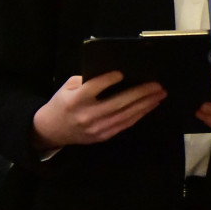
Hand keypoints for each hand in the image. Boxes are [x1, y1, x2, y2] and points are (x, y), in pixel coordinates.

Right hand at [32, 72, 166, 149]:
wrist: (51, 130)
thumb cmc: (62, 102)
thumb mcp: (68, 87)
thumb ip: (87, 80)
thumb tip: (113, 73)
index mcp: (75, 100)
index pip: (93, 88)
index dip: (108, 80)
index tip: (122, 72)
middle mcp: (87, 115)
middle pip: (117, 103)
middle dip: (140, 94)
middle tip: (157, 85)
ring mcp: (96, 128)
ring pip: (125, 115)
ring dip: (145, 105)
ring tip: (159, 95)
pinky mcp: (103, 136)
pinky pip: (124, 125)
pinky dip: (138, 115)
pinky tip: (149, 106)